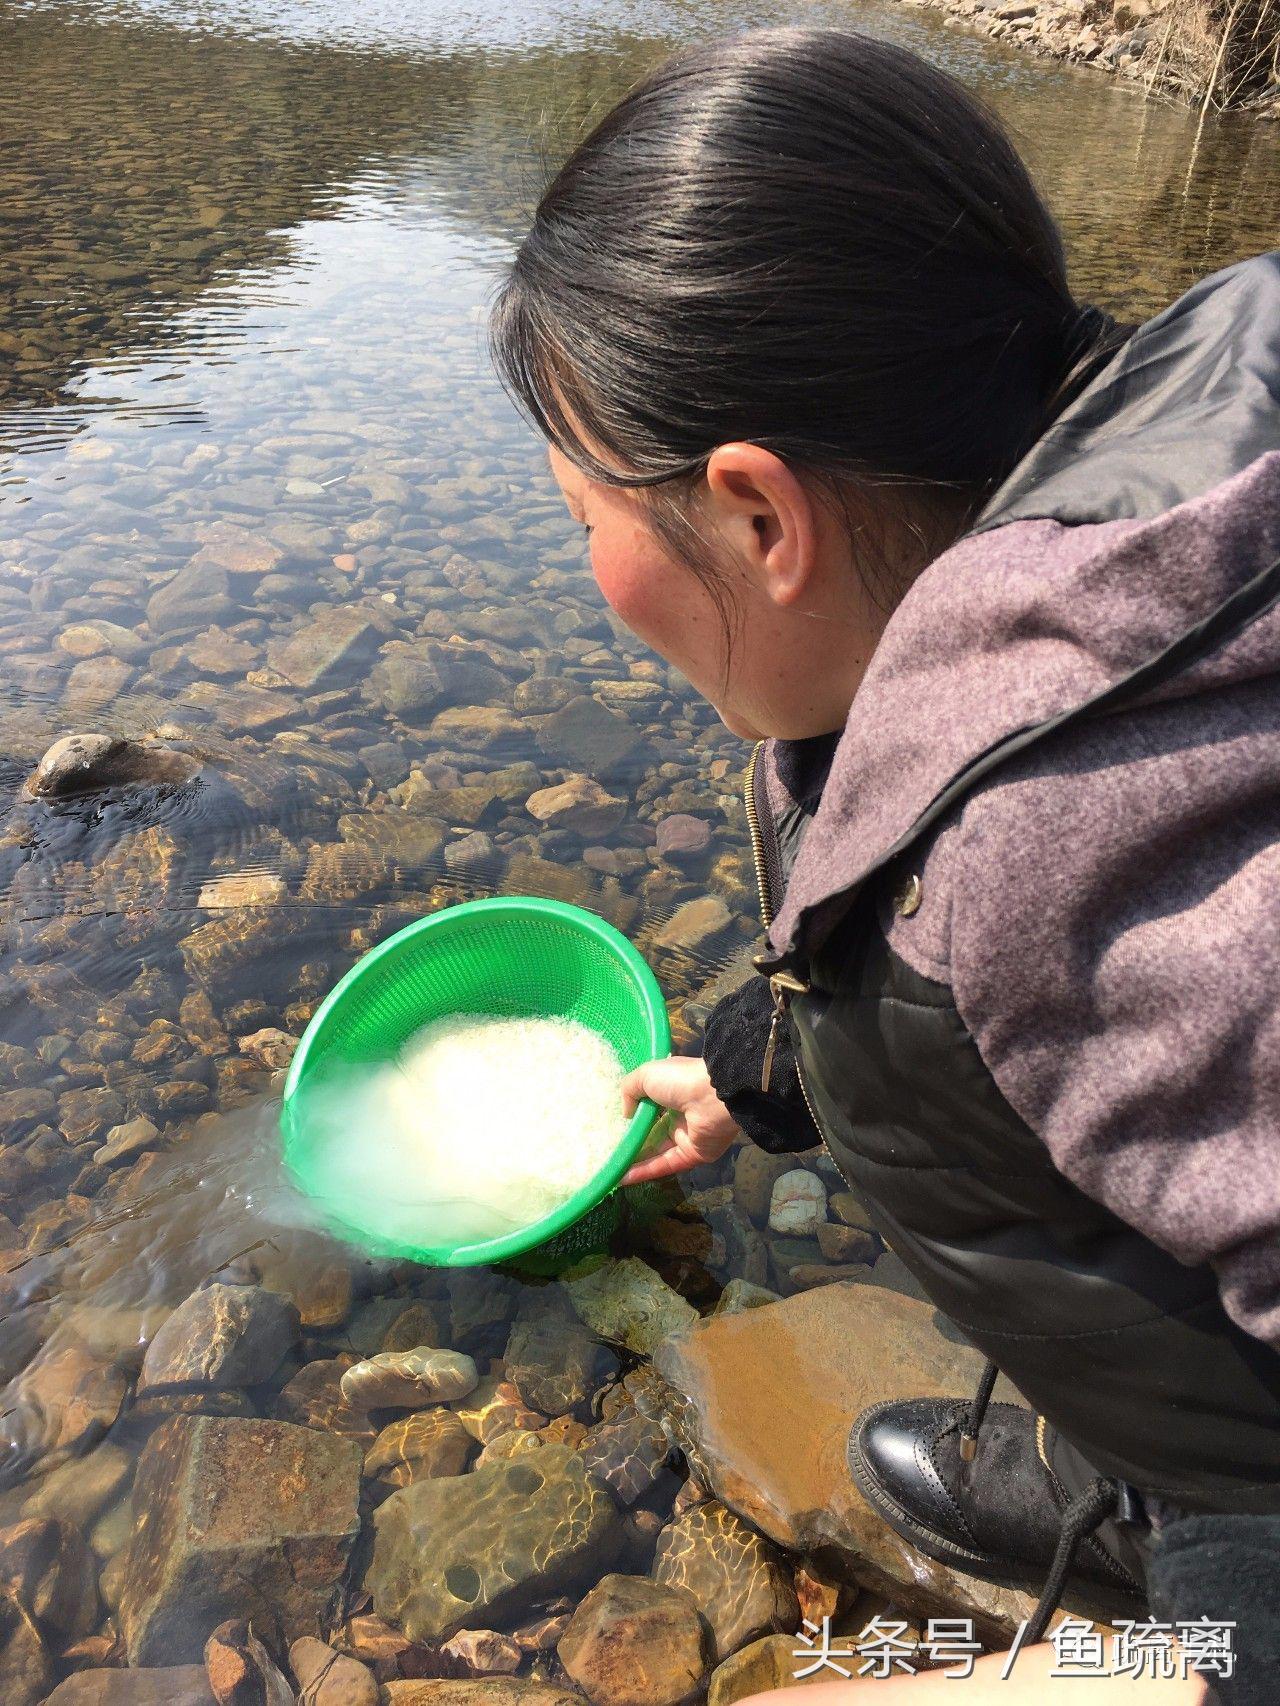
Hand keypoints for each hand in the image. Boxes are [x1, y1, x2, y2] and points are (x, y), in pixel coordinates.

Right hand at [619, 1055, 739, 1184]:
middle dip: (633, 1141)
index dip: (633, 1116)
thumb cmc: (680, 1080)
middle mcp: (680, 1115)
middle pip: (653, 1133)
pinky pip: (664, 1165)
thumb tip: (626, 1114)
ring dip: (635, 1160)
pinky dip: (644, 1171)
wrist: (713, 1096)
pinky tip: (623, 1176)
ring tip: (611, 1166)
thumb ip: (629, 1091)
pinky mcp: (692, 1156)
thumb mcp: (646, 1075)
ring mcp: (687, 1137)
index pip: (651, 1107)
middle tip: (609, 1149)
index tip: (614, 1125)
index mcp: (673, 1093)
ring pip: (656, 1152)